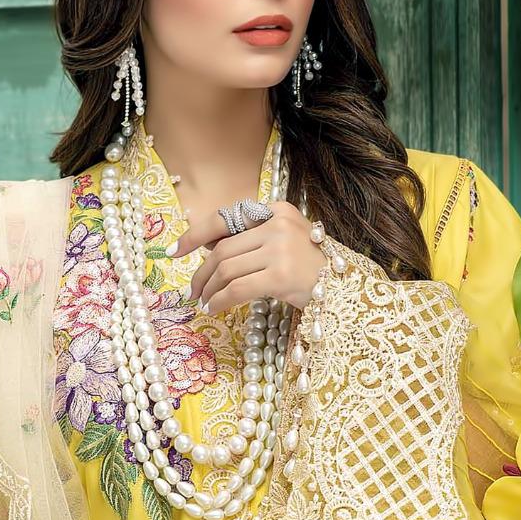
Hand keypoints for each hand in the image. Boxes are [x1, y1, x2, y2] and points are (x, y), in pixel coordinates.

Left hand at [165, 200, 325, 312]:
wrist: (346, 289)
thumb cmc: (311, 268)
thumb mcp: (281, 242)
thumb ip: (249, 239)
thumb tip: (206, 245)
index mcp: (276, 210)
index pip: (225, 218)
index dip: (195, 235)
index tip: (175, 251)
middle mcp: (278, 225)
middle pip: (222, 251)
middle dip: (201, 274)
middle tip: (194, 291)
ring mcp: (280, 249)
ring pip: (226, 270)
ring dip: (209, 290)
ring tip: (205, 302)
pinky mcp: (281, 275)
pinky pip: (237, 288)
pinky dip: (220, 300)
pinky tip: (214, 308)